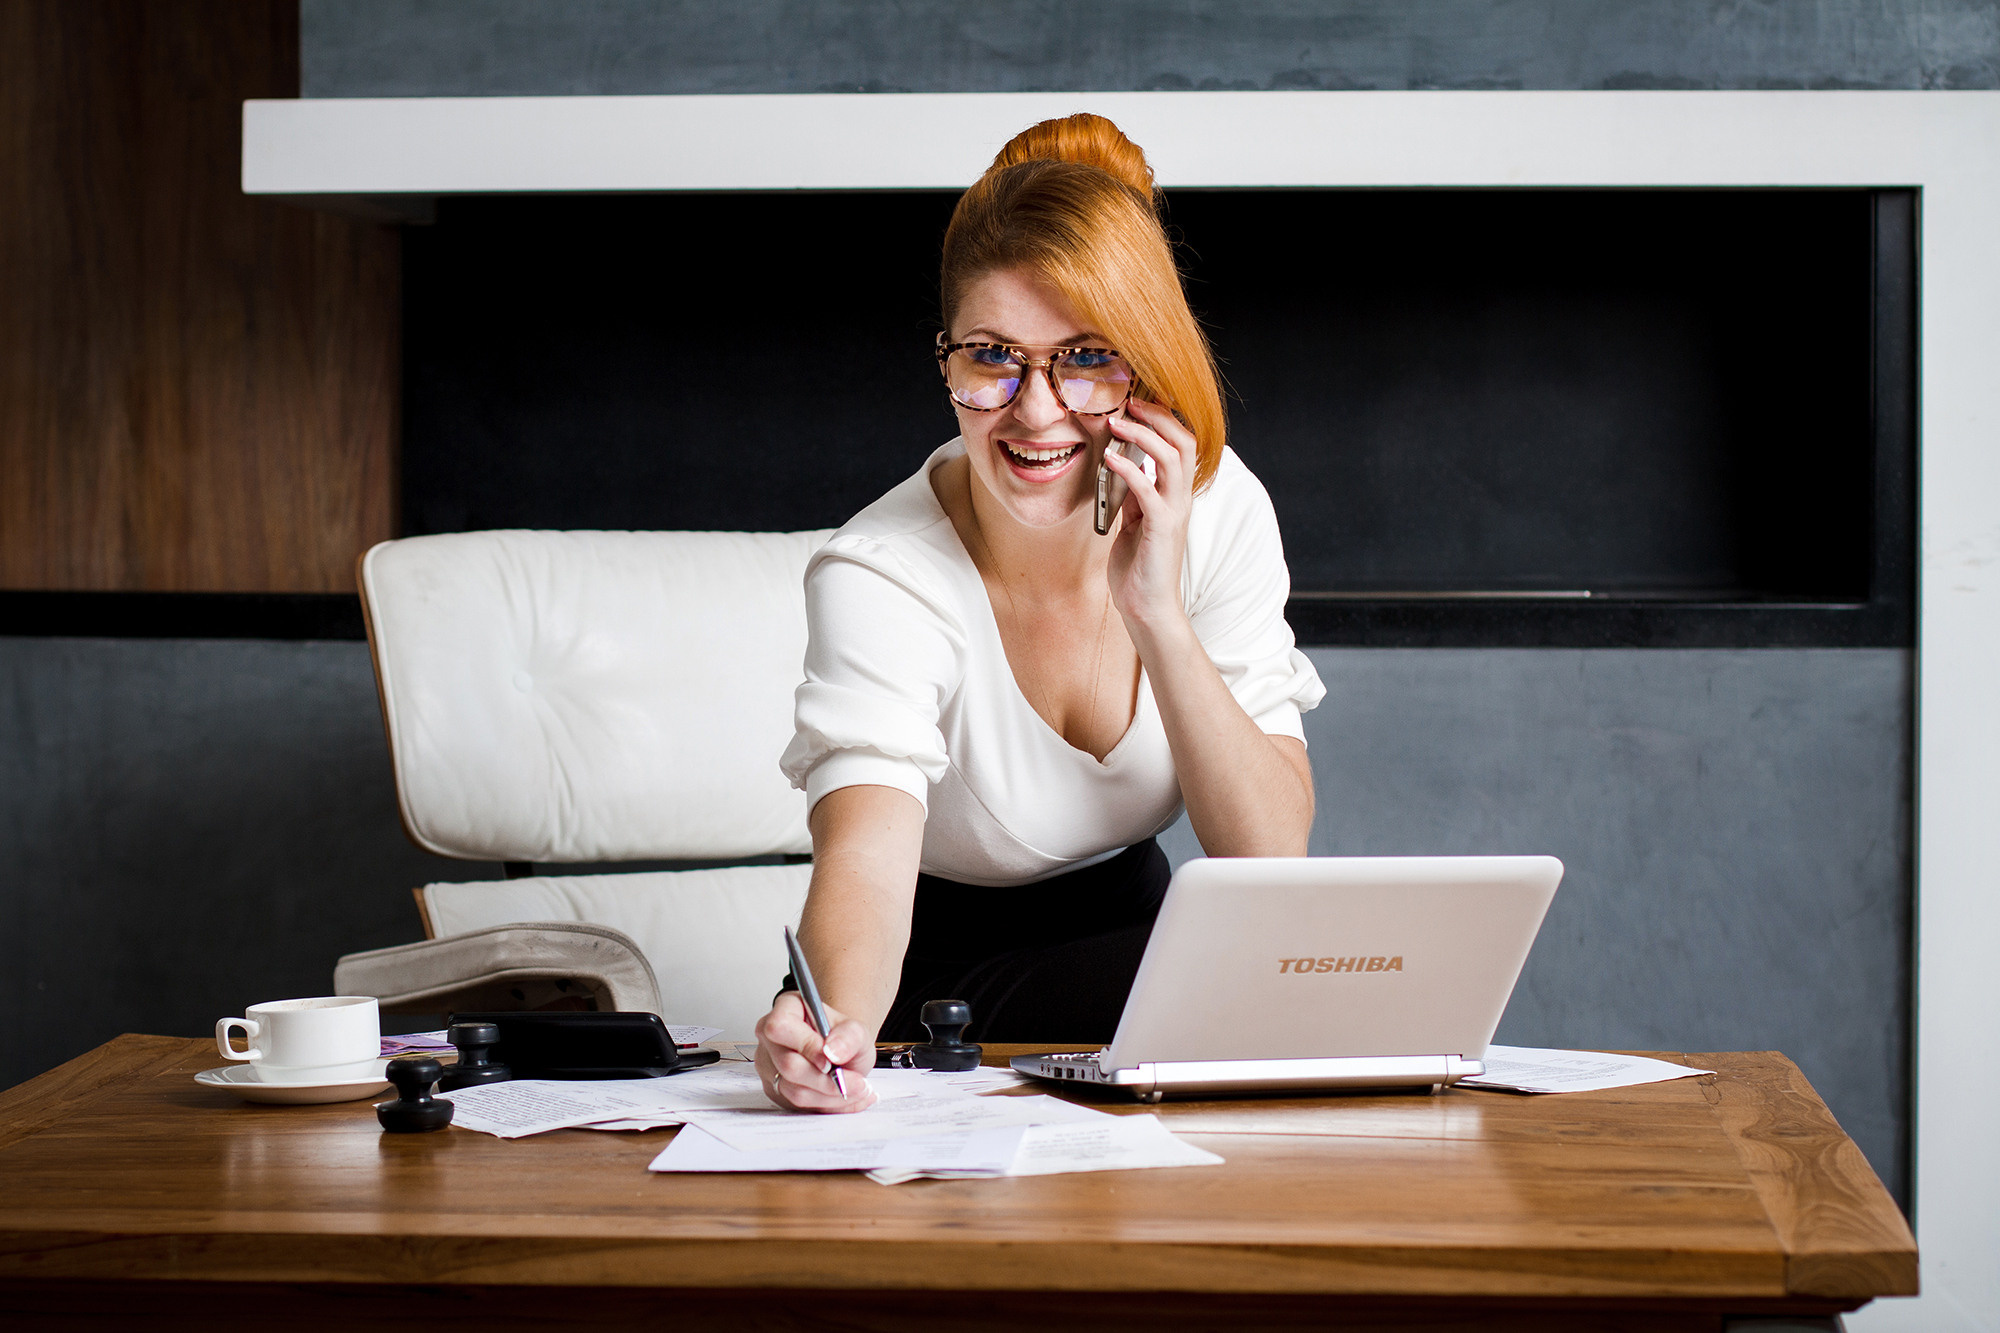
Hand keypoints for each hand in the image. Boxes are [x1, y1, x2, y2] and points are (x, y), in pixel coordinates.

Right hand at [753, 991, 877, 1112]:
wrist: (842, 1055)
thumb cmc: (843, 1038)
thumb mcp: (857, 1031)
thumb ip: (849, 1036)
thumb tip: (832, 1051)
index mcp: (787, 1009)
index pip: (781, 1026)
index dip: (806, 1046)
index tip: (831, 1061)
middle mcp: (771, 1037)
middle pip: (788, 1064)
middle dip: (826, 1080)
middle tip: (857, 1083)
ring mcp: (769, 1065)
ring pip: (793, 1090)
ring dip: (830, 1095)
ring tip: (856, 1090)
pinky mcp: (774, 1090)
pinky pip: (797, 1105)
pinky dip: (827, 1105)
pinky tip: (846, 1097)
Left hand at [1099, 397, 1196, 634]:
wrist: (1146, 609)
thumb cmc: (1138, 570)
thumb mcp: (1133, 525)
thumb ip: (1134, 498)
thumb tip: (1125, 472)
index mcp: (1175, 497)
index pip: (1180, 445)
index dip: (1162, 420)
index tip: (1134, 404)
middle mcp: (1180, 500)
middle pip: (1184, 441)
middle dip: (1158, 416)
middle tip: (1130, 402)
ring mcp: (1174, 513)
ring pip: (1173, 458)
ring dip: (1143, 435)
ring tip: (1117, 423)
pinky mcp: (1162, 529)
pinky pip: (1149, 490)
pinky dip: (1129, 470)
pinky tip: (1109, 458)